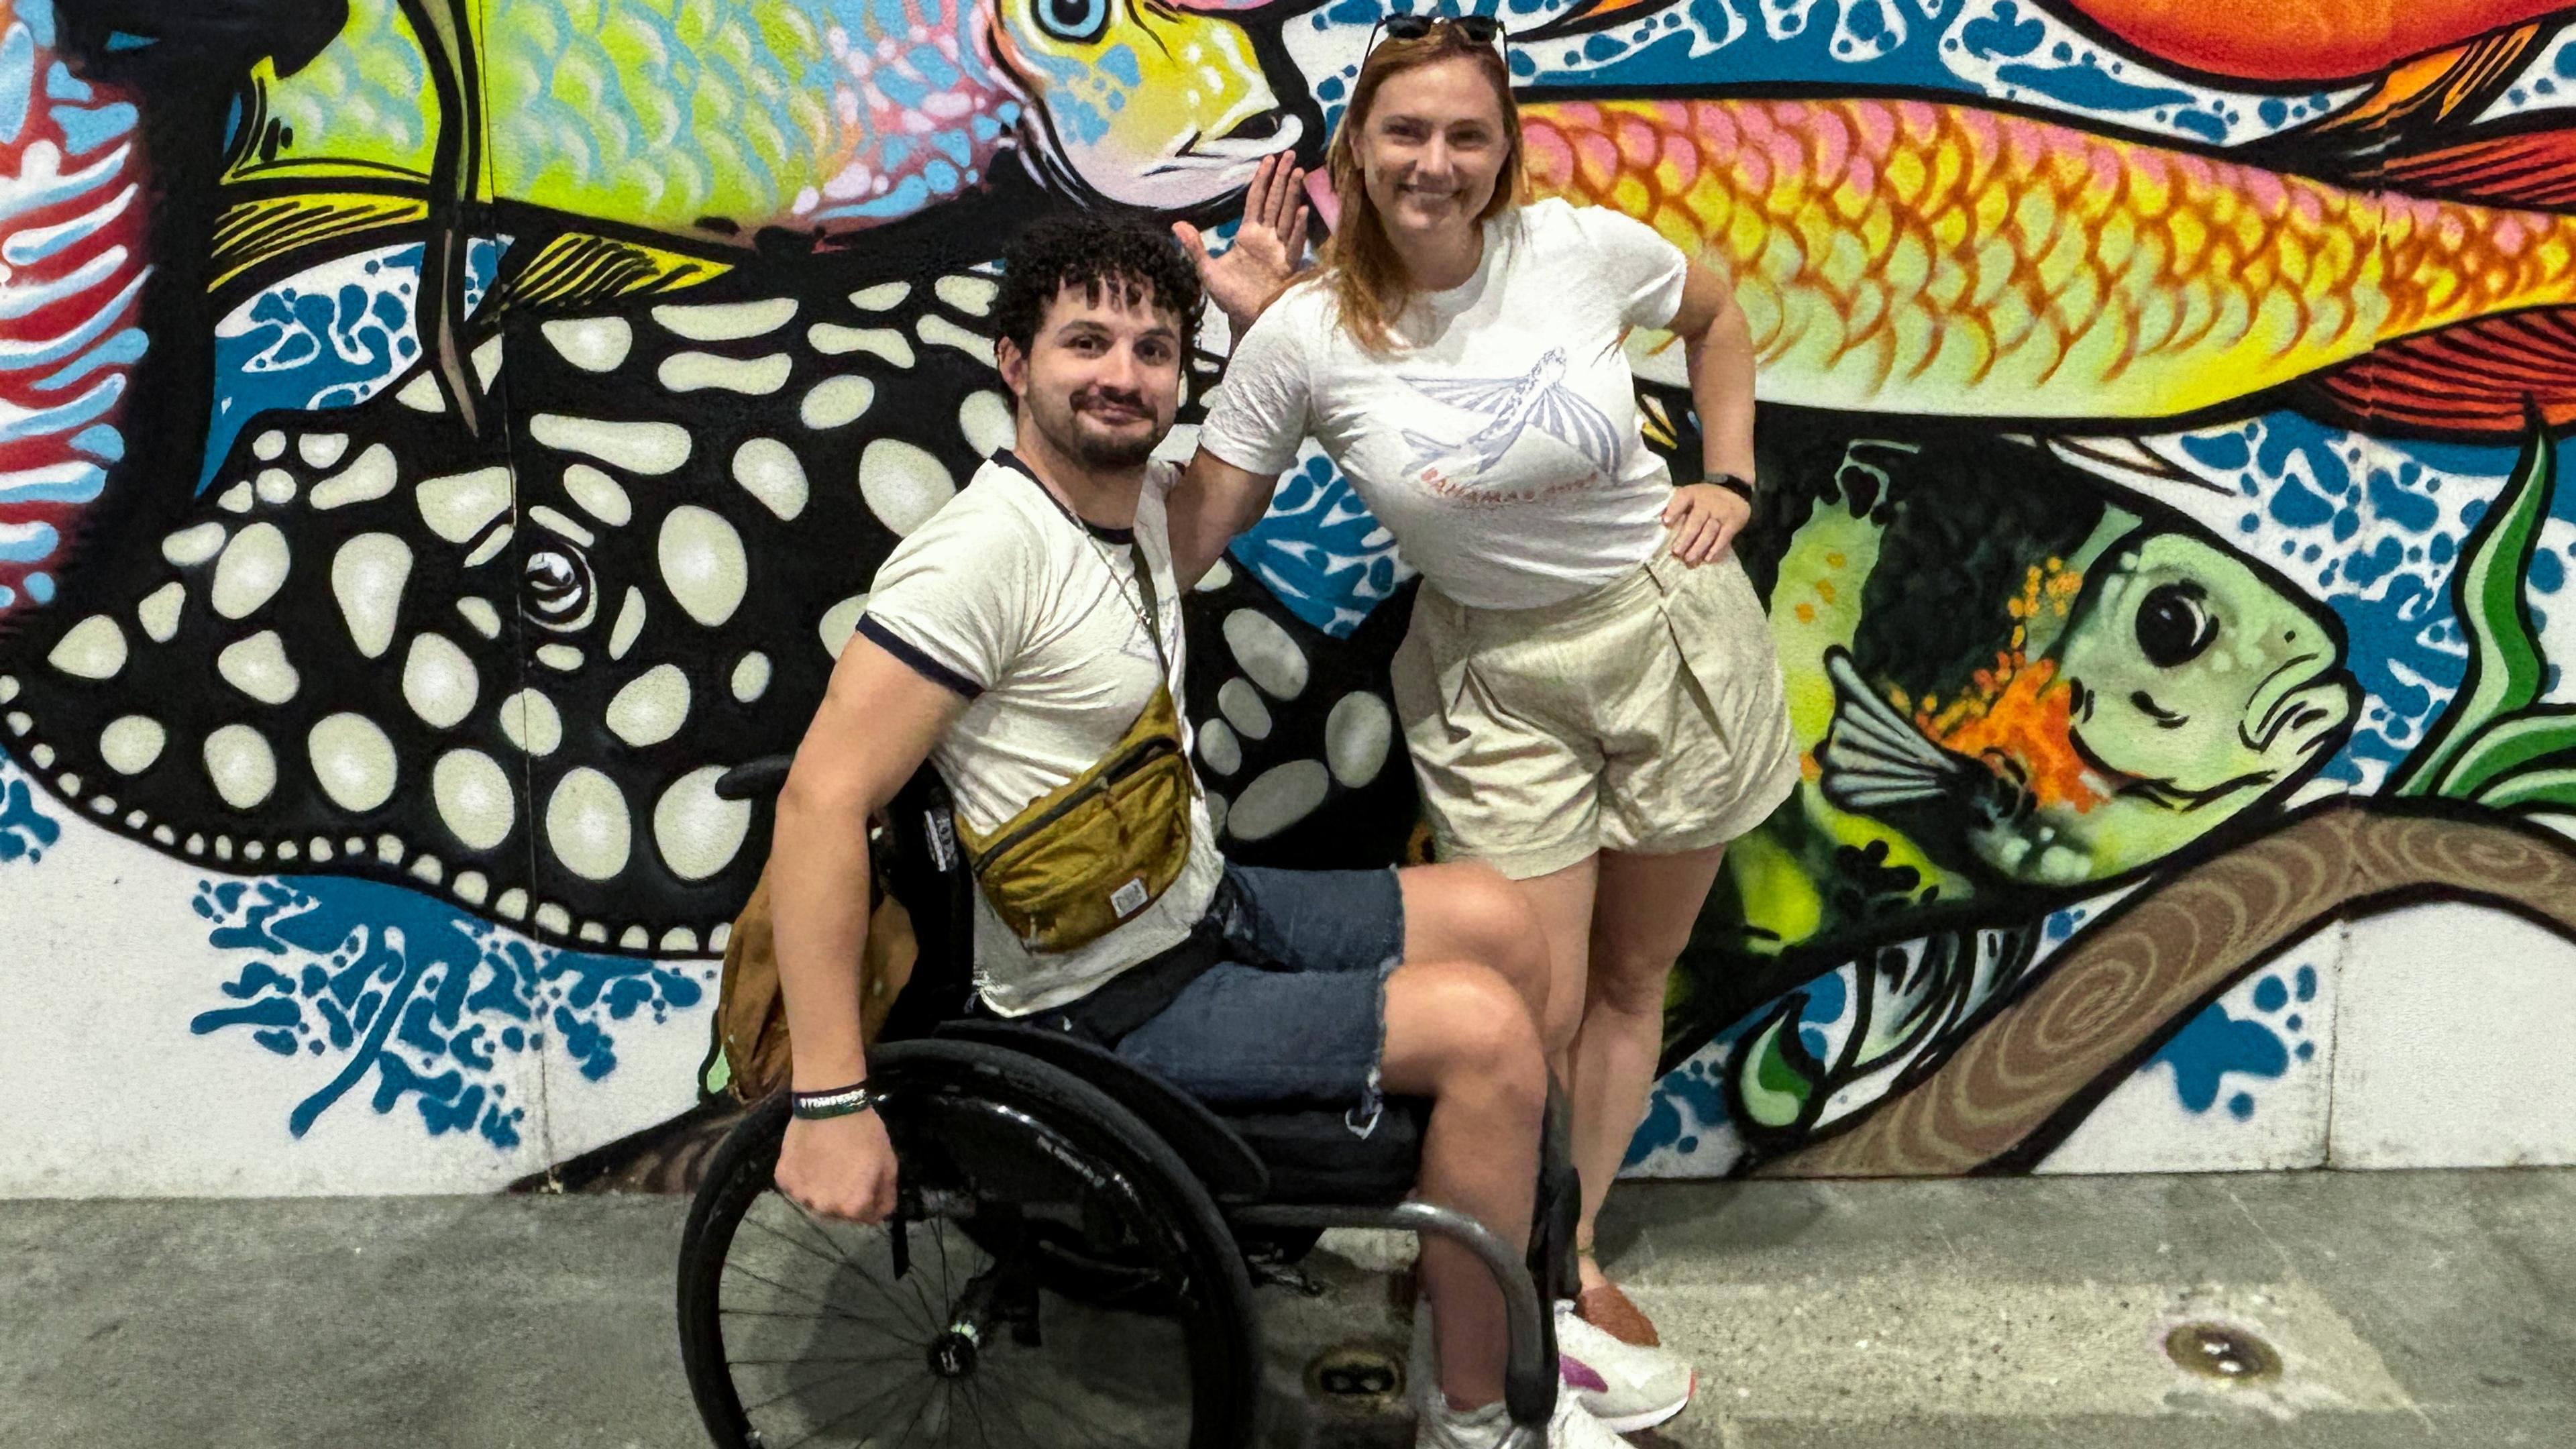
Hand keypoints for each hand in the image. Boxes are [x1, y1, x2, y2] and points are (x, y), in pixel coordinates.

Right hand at [775, 1109, 899, 1222]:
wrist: (829, 1104)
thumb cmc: (863, 1132)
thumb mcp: (888, 1163)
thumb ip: (886, 1194)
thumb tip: (881, 1214)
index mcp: (853, 1206)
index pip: (868, 1217)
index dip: (871, 1198)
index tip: (868, 1180)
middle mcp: (825, 1208)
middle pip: (840, 1211)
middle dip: (846, 1196)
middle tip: (847, 1170)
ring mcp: (801, 1195)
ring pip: (816, 1200)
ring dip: (822, 1189)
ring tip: (827, 1163)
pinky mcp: (783, 1180)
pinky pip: (797, 1186)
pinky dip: (803, 1177)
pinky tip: (810, 1158)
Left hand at [1174, 152, 1308, 331]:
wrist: (1246, 320)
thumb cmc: (1230, 297)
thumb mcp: (1207, 271)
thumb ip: (1195, 247)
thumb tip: (1176, 224)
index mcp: (1248, 235)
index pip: (1256, 200)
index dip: (1262, 179)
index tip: (1269, 158)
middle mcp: (1266, 238)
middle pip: (1275, 201)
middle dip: (1282, 177)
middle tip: (1291, 152)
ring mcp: (1278, 250)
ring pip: (1286, 215)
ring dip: (1292, 194)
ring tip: (1298, 172)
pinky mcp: (1286, 266)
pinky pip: (1293, 243)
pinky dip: (1297, 228)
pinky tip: (1301, 211)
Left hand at [1664, 482, 1750, 564]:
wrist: (1736, 494)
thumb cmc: (1706, 499)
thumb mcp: (1692, 495)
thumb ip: (1678, 505)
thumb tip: (1660, 519)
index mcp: (1693, 493)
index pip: (1683, 498)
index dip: (1674, 509)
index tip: (1666, 522)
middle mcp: (1708, 501)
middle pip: (1696, 521)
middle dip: (1685, 538)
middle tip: (1676, 551)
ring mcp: (1722, 512)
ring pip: (1709, 531)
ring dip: (1698, 547)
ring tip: (1688, 558)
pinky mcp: (1733, 522)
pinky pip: (1724, 537)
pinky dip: (1716, 549)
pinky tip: (1707, 558)